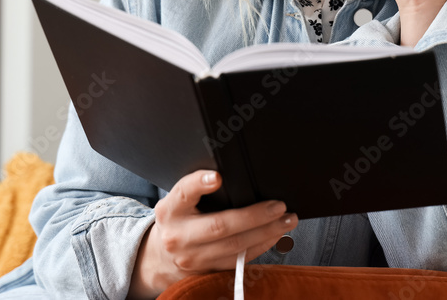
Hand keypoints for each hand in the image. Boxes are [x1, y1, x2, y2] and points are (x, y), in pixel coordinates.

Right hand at [128, 170, 296, 298]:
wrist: (160, 257)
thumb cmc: (178, 220)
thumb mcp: (179, 201)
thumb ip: (198, 189)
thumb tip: (233, 175)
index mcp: (171, 210)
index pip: (184, 193)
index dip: (200, 184)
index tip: (218, 177)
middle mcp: (179, 236)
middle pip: (219, 226)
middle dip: (254, 216)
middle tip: (278, 206)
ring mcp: (193, 258)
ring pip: (234, 246)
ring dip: (266, 233)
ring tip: (286, 220)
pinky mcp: (207, 271)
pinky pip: (239, 260)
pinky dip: (261, 246)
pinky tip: (275, 235)